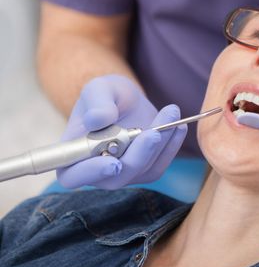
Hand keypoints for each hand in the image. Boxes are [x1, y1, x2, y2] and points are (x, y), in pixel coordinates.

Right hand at [57, 74, 186, 188]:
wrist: (125, 99)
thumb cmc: (105, 95)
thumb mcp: (99, 88)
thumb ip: (96, 102)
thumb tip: (97, 120)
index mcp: (72, 155)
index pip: (72, 176)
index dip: (90, 173)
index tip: (113, 163)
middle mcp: (95, 171)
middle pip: (116, 177)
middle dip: (138, 156)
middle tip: (154, 133)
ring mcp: (121, 174)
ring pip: (142, 170)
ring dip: (160, 144)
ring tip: (171, 112)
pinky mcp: (144, 170)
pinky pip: (159, 165)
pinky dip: (171, 145)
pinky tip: (178, 125)